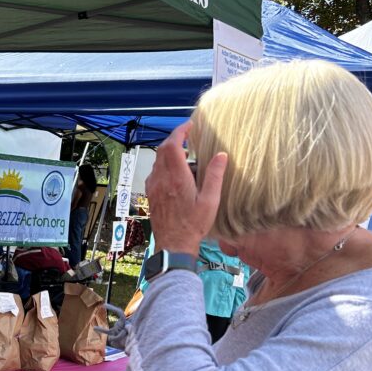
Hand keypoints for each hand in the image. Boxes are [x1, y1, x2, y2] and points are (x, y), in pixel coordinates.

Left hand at [144, 122, 226, 254]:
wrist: (174, 244)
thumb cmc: (194, 225)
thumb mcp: (211, 201)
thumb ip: (215, 176)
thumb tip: (221, 155)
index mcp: (177, 178)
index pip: (172, 146)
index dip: (180, 132)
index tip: (190, 126)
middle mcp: (161, 179)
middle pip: (162, 150)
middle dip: (175, 139)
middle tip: (188, 137)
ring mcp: (153, 186)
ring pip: (157, 160)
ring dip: (169, 152)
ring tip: (185, 154)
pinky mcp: (151, 193)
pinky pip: (155, 171)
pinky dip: (164, 164)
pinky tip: (175, 172)